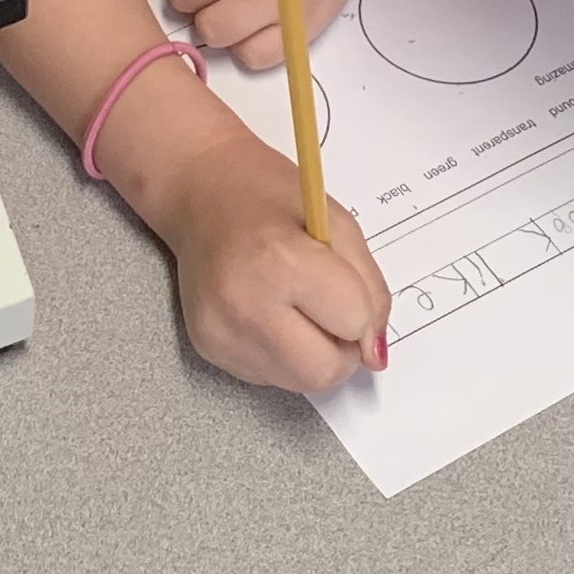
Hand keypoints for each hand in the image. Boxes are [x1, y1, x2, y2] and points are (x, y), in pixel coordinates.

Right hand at [146, 124, 390, 391]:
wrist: (199, 190)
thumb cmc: (269, 197)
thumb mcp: (339, 223)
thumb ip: (369, 289)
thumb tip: (375, 355)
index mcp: (281, 261)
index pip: (353, 322)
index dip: (361, 307)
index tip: (346, 284)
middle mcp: (244, 304)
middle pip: (324, 371)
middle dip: (342, 348)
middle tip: (329, 308)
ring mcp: (221, 331)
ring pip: (299, 382)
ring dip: (312, 354)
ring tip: (295, 306)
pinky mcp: (207, 348)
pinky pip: (269, 376)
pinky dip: (283, 354)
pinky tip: (267, 312)